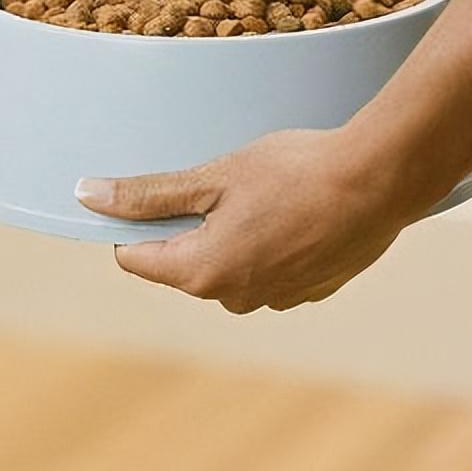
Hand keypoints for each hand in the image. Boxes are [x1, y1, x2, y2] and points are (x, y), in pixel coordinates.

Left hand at [74, 128, 418, 313]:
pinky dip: (270, 244)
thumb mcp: (211, 177)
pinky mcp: (309, 290)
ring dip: (231, 235)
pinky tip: (293, 212)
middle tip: (220, 186)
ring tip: (264, 196)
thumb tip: (88, 196)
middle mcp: (233, 298)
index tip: (156, 194)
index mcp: (199, 274)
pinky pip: (269, 268)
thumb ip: (148, 195)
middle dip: (189, 228)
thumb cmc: (294, 172)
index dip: (135, 224)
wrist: (383, 178)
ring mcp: (274, 298)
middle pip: (181, 264)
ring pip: (227, 266)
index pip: (134, 258)